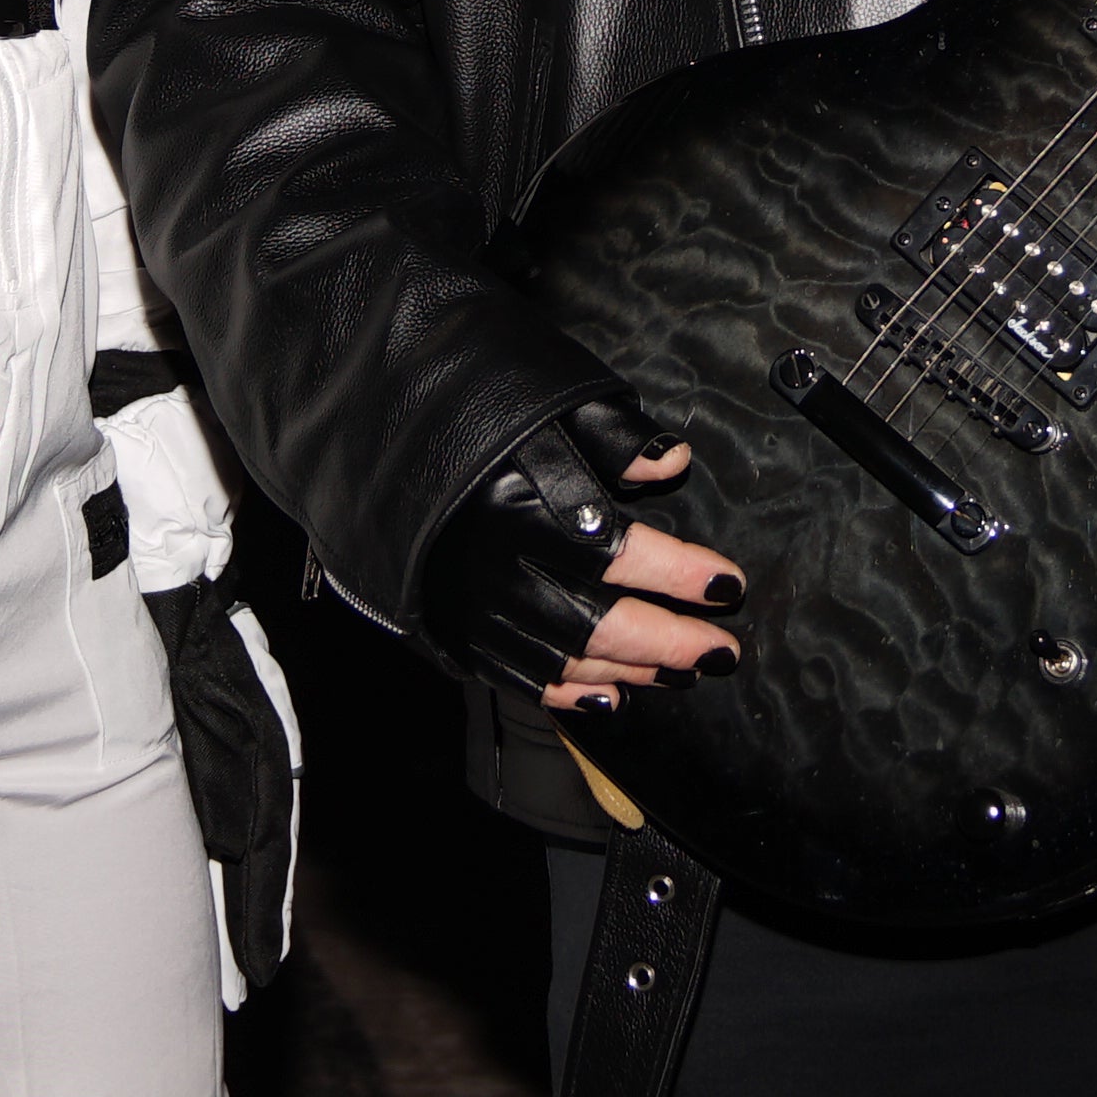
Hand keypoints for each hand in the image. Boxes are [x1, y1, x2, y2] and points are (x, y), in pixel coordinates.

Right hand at [410, 403, 743, 712]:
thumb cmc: (464, 411)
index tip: (727, 583)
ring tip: (684, 673)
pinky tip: (612, 696)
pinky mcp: (457, 632)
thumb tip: (672, 463)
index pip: (624, 554)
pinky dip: (572, 695)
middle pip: (603, 623)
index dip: (681, 575)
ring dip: (634, 671)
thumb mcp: (543, 400)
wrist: (369, 442)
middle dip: (671, 643)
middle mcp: (502, 569)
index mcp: (526, 507)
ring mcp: (477, 610)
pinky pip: (523, 679)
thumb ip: (611, 435)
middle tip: (723, 652)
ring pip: (570, 660)